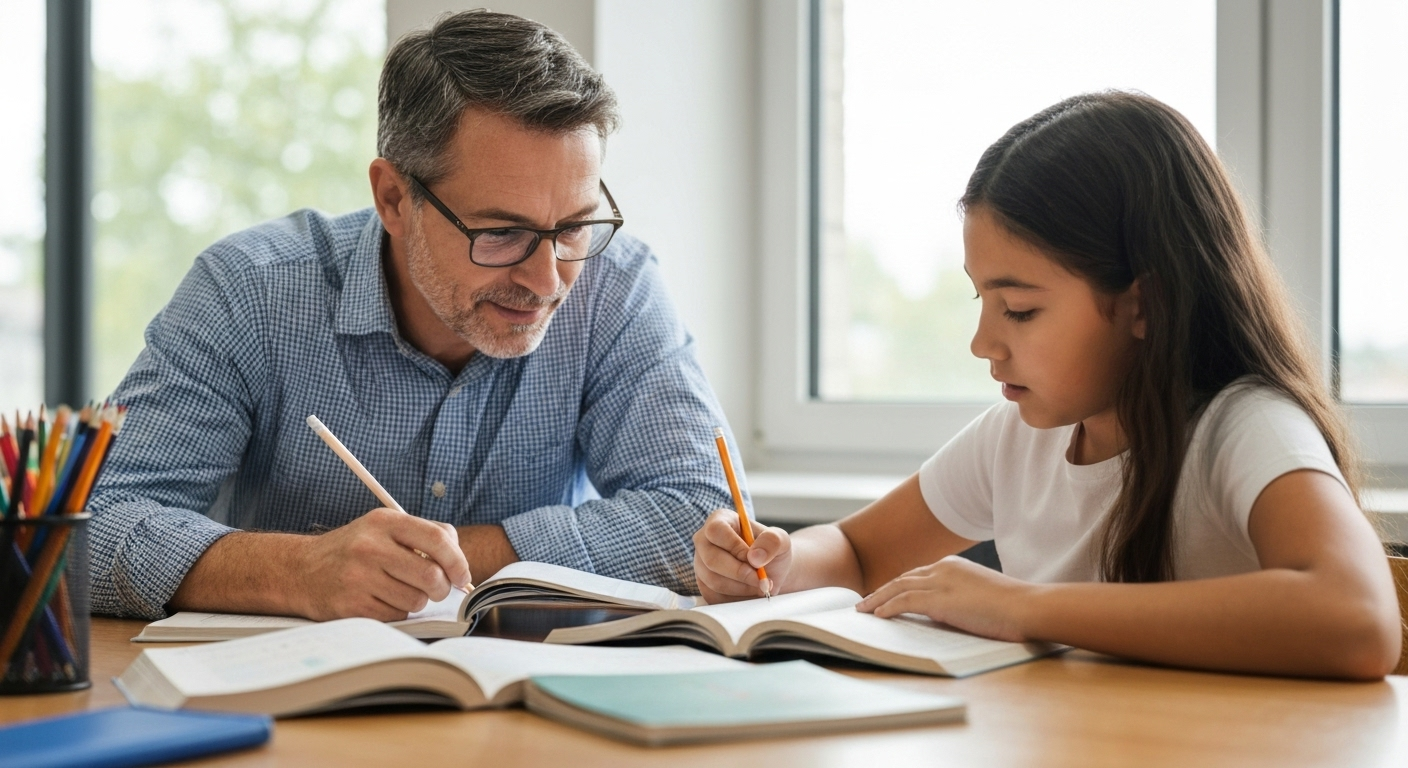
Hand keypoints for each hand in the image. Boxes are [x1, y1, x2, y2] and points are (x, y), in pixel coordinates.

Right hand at [294, 507, 471, 620]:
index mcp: (384, 522)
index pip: (437, 538)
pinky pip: (395, 616)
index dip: (458, 561)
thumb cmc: (351, 551)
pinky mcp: (351, 605)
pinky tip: (379, 600)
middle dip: (440, 588)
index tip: (462, 575)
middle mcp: (370, 546)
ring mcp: (359, 577)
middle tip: (435, 589)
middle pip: (431, 576)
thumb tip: (459, 559)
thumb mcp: (382, 528)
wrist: (300, 570)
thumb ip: (422, 535)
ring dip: (415, 601)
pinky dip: (396, 612)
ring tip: (397, 590)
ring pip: (415, 600)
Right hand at [693, 508, 792, 603]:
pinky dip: (737, 597)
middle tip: (760, 579)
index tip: (754, 559)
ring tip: (759, 584)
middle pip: (711, 559)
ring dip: (741, 587)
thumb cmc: (771, 551)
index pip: (716, 530)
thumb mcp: (780, 540)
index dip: (735, 546)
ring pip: (713, 580)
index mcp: (720, 520)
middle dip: (740, 573)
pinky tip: (750, 591)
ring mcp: (700, 564)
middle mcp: (704, 541)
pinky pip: (715, 596)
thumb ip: (772, 542)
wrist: (770, 573)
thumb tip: (755, 556)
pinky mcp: (704, 586)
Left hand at [855, 555, 1035, 641]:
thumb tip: (949, 612)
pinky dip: (887, 608)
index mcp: (954, 566)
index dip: (898, 586)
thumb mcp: (982, 596)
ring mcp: (940, 582)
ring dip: (876, 600)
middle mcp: (943, 568)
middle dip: (882, 590)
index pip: (918, 575)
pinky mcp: (939, 598)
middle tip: (864, 602)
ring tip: (862, 610)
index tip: (885, 595)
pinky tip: (877, 616)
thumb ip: (962, 598)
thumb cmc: (1014, 607)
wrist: (1027, 607)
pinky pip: (904, 602)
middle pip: (903, 578)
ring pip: (897, 588)